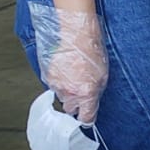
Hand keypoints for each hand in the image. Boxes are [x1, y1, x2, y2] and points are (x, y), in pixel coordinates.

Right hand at [31, 6, 106, 124]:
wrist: (74, 32)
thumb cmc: (92, 48)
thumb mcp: (103, 73)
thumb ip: (96, 91)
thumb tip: (92, 101)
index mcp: (86, 92)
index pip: (86, 117)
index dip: (87, 118)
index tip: (88, 117)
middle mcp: (70, 92)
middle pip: (70, 108)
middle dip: (76, 103)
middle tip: (81, 90)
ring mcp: (56, 84)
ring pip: (61, 96)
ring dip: (67, 90)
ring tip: (74, 73)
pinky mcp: (46, 76)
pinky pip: (53, 84)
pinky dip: (59, 80)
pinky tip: (65, 68)